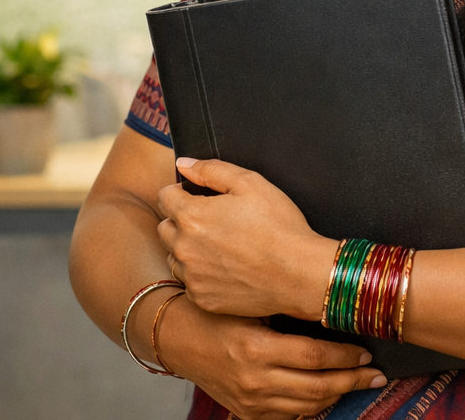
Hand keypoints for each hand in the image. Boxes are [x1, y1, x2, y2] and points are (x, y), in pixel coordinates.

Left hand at [157, 157, 338, 320]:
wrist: (300, 274)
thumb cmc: (280, 227)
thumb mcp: (250, 183)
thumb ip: (211, 170)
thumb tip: (184, 164)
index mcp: (192, 216)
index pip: (164, 197)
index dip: (179, 192)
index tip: (196, 196)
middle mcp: (184, 248)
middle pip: (164, 228)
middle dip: (180, 220)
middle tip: (210, 221)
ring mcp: (192, 277)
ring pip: (174, 257)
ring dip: (187, 249)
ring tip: (219, 246)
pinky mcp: (203, 299)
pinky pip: (189, 283)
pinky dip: (200, 275)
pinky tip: (224, 268)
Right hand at [159, 295, 385, 419]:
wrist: (178, 337)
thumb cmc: (213, 313)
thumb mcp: (248, 305)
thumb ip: (286, 311)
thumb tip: (332, 306)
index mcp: (256, 349)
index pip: (314, 357)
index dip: (345, 356)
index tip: (365, 351)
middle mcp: (254, 380)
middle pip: (318, 387)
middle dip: (352, 381)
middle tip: (376, 374)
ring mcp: (250, 401)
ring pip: (307, 407)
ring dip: (337, 395)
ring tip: (356, 383)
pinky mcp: (246, 413)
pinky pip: (288, 417)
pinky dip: (311, 407)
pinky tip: (326, 395)